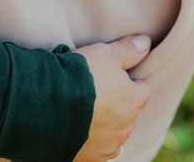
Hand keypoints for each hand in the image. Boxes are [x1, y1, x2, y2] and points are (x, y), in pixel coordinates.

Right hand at [72, 35, 150, 161]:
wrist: (48, 105)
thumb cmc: (80, 75)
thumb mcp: (105, 53)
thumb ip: (128, 50)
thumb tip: (146, 43)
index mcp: (132, 101)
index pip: (142, 90)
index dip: (130, 81)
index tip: (115, 76)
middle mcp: (126, 127)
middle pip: (128, 113)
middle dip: (118, 103)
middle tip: (98, 91)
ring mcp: (109, 146)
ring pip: (115, 133)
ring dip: (106, 123)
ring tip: (86, 110)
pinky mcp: (91, 158)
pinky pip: (98, 149)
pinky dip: (93, 139)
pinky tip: (80, 127)